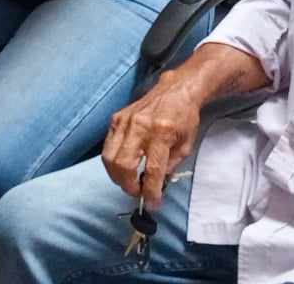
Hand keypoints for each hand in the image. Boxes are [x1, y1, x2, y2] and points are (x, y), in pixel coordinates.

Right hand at [102, 71, 206, 209]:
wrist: (176, 90)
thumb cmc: (184, 118)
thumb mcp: (186, 146)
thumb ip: (169, 167)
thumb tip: (155, 187)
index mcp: (162, 132)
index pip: (152, 170)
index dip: (150, 192)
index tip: (152, 203)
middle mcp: (140, 126)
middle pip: (123, 166)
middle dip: (129, 186)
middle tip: (138, 192)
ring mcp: (125, 121)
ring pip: (109, 158)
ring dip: (117, 177)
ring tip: (129, 182)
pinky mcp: (116, 119)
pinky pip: (107, 147)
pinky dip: (113, 162)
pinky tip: (124, 166)